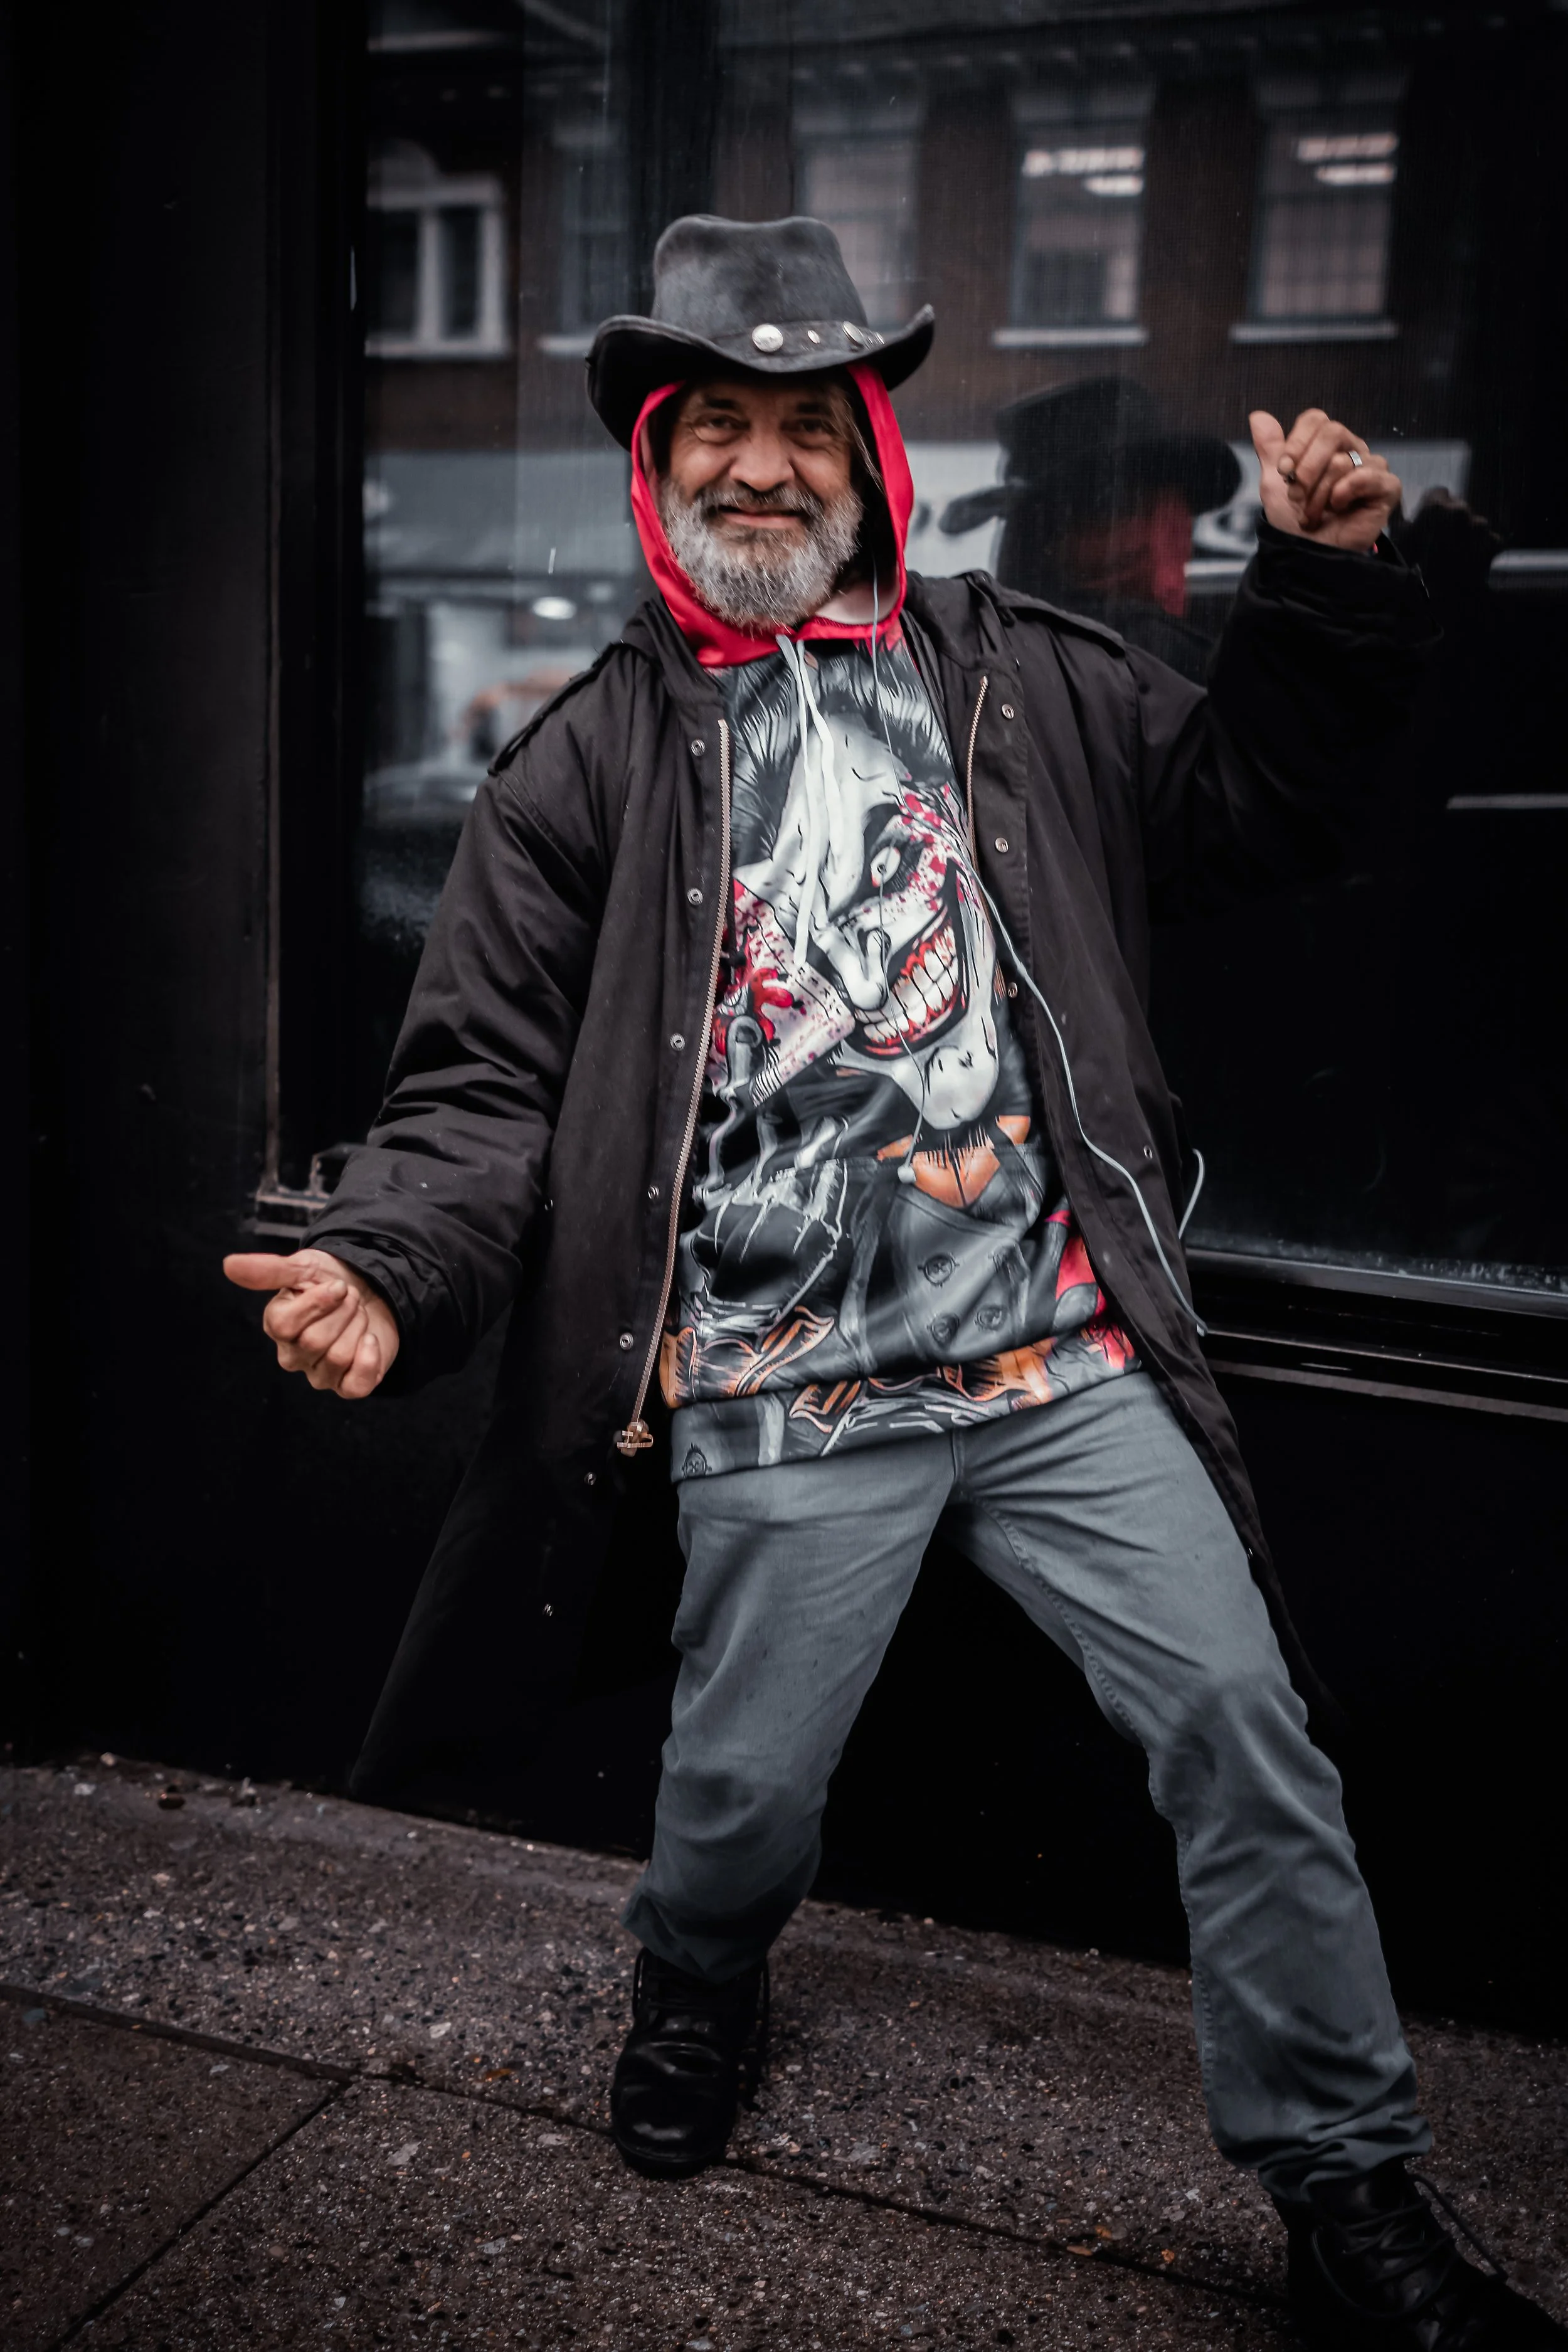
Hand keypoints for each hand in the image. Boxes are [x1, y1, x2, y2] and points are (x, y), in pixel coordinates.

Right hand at [223, 1247, 398, 1398]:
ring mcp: (320, 1375)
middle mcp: (293, 1356)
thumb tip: (228, 1264)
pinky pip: (356, 1385)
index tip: (337, 1285)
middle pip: (314, 1342)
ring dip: (358, 1326)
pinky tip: (370, 1339)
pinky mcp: (349, 1385)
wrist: (373, 1291)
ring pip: (338, 1357)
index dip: (317, 1302)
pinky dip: (369, 1358)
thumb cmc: (332, 1281)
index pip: (284, 1325)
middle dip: (343, 1311)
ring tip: (358, 1315)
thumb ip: (269, 1270)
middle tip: (351, 1298)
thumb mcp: (303, 1268)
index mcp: (277, 1326)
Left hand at [1249, 408, 1400, 552]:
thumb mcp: (1274, 484)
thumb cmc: (1293, 522)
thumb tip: (1257, 416)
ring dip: (1319, 495)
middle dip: (1307, 469)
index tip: (1284, 471)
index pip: (1316, 420)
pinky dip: (1345, 493)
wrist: (1307, 555)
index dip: (1297, 443)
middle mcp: (1352, 450)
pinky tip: (1339, 509)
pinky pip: (1368, 476)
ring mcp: (1371, 468)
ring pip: (1343, 461)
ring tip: (1314, 515)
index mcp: (1327, 445)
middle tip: (1297, 496)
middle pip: (1332, 432)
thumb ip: (1270, 450)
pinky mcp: (1387, 488)